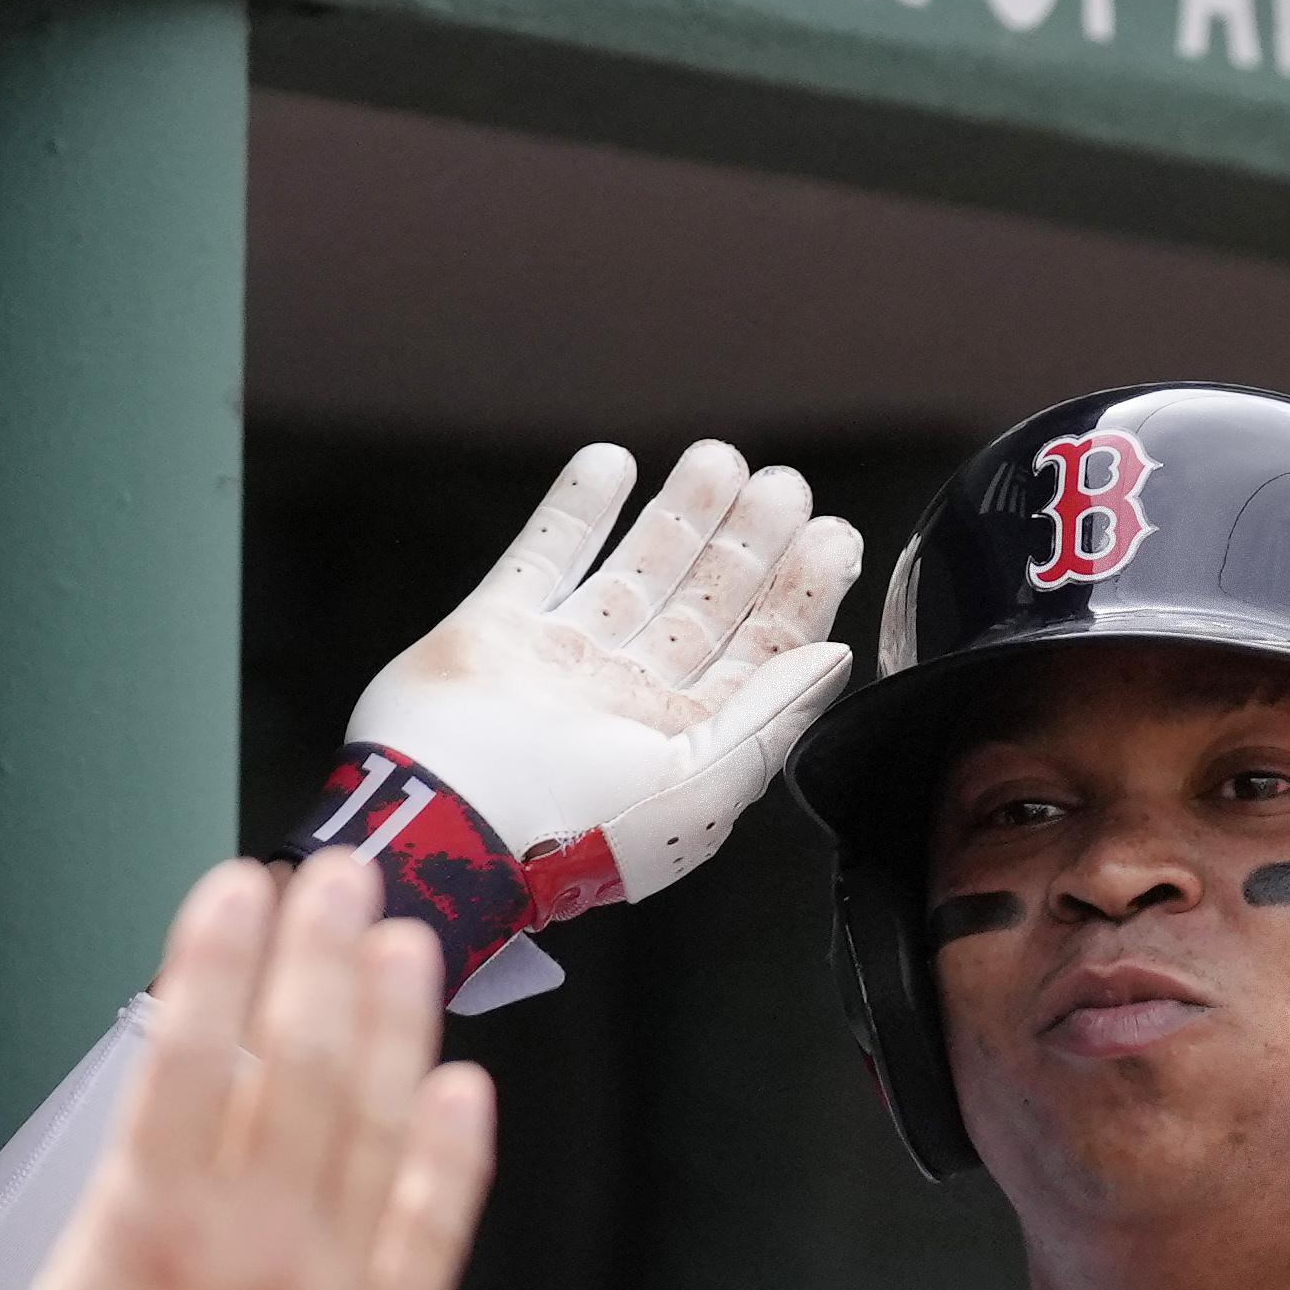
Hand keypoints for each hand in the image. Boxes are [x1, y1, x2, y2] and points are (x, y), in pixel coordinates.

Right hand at [0, 851, 496, 1289]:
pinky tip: (467, 1092)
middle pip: (298, 1062)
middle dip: (319, 956)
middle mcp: (253, 1244)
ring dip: (395, 1023)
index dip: (214, 960)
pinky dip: (455, 1154)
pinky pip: (436, 1227)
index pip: (187, 1057)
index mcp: (141, 1239)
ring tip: (408, 942)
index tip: (234, 887)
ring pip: (378, 1123)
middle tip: (339, 873)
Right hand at [344, 438, 861, 908]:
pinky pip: (544, 555)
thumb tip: (834, 659)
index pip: (758, 656)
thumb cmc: (579, 829)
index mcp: (685, 743)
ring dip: (678, 516)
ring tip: (718, 460)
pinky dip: (577, 509)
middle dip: (747, 544)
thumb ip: (770, 715)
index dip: (798, 596)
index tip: (833, 536)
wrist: (455, 822)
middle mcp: (628, 700)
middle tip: (783, 485)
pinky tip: (612, 465)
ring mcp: (563, 661)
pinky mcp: (497, 629)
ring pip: (634, 571)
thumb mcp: (703, 785)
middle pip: (702, 606)